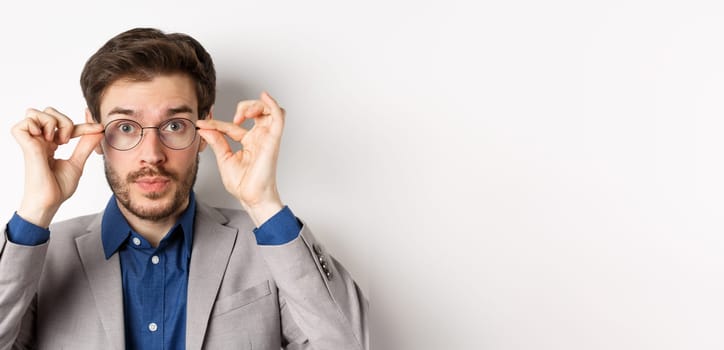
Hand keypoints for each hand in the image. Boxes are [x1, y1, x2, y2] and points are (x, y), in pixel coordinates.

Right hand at [11, 107, 103, 226]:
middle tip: (68, 141)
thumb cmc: (59, 187)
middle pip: (48, 111)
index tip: (99, 127)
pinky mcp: (25, 145)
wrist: (50, 201)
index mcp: (50, 144)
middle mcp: (40, 140)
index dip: (84, 124)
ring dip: (52, 122)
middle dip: (65, 120)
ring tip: (57, 141)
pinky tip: (46, 140)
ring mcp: (32, 141)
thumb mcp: (77, 162)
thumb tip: (99, 129)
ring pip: (35, 112)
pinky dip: (38, 126)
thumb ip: (86, 145)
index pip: (66, 125)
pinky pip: (24, 123)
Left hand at [197, 91, 284, 225]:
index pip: (232, 126)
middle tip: (232, 118)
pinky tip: (264, 96)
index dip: (215, 123)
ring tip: (243, 113)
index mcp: (249, 142)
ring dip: (256, 105)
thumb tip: (205, 129)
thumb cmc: (243, 184)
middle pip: (258, 111)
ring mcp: (267, 138)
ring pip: (269, 110)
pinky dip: (273, 105)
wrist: (251, 197)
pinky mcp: (273, 140)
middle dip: (244, 106)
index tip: (201, 124)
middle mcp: (259, 138)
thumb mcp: (224, 158)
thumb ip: (217, 142)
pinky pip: (278, 117)